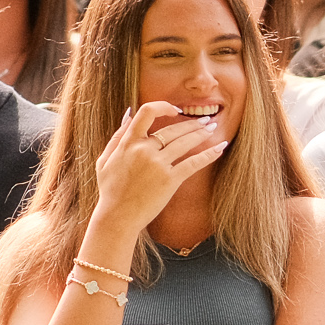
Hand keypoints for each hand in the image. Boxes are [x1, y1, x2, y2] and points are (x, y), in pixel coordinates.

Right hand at [90, 101, 225, 232]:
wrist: (117, 217)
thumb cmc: (110, 190)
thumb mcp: (105, 160)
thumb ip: (117, 136)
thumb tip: (128, 113)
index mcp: (128, 142)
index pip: (147, 112)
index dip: (164, 107)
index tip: (175, 110)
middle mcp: (144, 150)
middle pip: (173, 129)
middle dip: (192, 123)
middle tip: (206, 120)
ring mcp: (158, 164)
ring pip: (185, 143)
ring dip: (202, 134)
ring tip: (213, 128)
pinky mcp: (170, 180)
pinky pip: (193, 163)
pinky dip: (208, 154)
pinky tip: (220, 148)